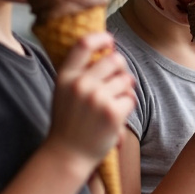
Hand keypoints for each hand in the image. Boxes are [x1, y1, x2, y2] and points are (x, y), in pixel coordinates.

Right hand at [49, 32, 135, 169]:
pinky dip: (127, 106)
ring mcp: (96, 98)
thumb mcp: (64, 93)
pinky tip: (116, 117)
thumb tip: (108, 51)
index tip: (110, 41)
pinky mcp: (112, 112)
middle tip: (120, 80)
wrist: (67, 155)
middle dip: (121, 67)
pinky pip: (130, 99)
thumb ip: (79, 73)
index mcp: (65, 76)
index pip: (84, 45)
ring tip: (114, 104)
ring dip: (125, 90)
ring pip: (126, 80)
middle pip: (114, 59)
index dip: (101, 38)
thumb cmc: (68, 123)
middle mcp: (80, 84)